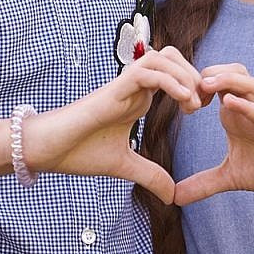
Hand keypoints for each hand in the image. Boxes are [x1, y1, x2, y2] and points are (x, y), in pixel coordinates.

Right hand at [20, 47, 203, 201]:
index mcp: (139, 98)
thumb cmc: (79, 152)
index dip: (194, 84)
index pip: (173, 73)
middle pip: (172, 56)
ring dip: (184, 75)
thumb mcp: (125, 166)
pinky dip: (169, 81)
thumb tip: (171, 196)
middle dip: (194, 74)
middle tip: (204, 103)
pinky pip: (146, 72)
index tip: (204, 108)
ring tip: (194, 104)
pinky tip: (182, 100)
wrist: (49, 150)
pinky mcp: (114, 89)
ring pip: (162, 57)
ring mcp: (123, 85)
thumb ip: (150, 176)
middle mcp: (134, 86)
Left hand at [171, 65, 253, 205]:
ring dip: (228, 81)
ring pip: (249, 84)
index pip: (214, 84)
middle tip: (186, 85)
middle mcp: (250, 108)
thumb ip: (203, 184)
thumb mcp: (231, 177)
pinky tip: (230, 104)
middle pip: (231, 72)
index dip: (194, 85)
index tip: (175, 99)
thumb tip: (174, 197)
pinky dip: (247, 106)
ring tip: (205, 85)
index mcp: (236, 113)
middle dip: (208, 73)